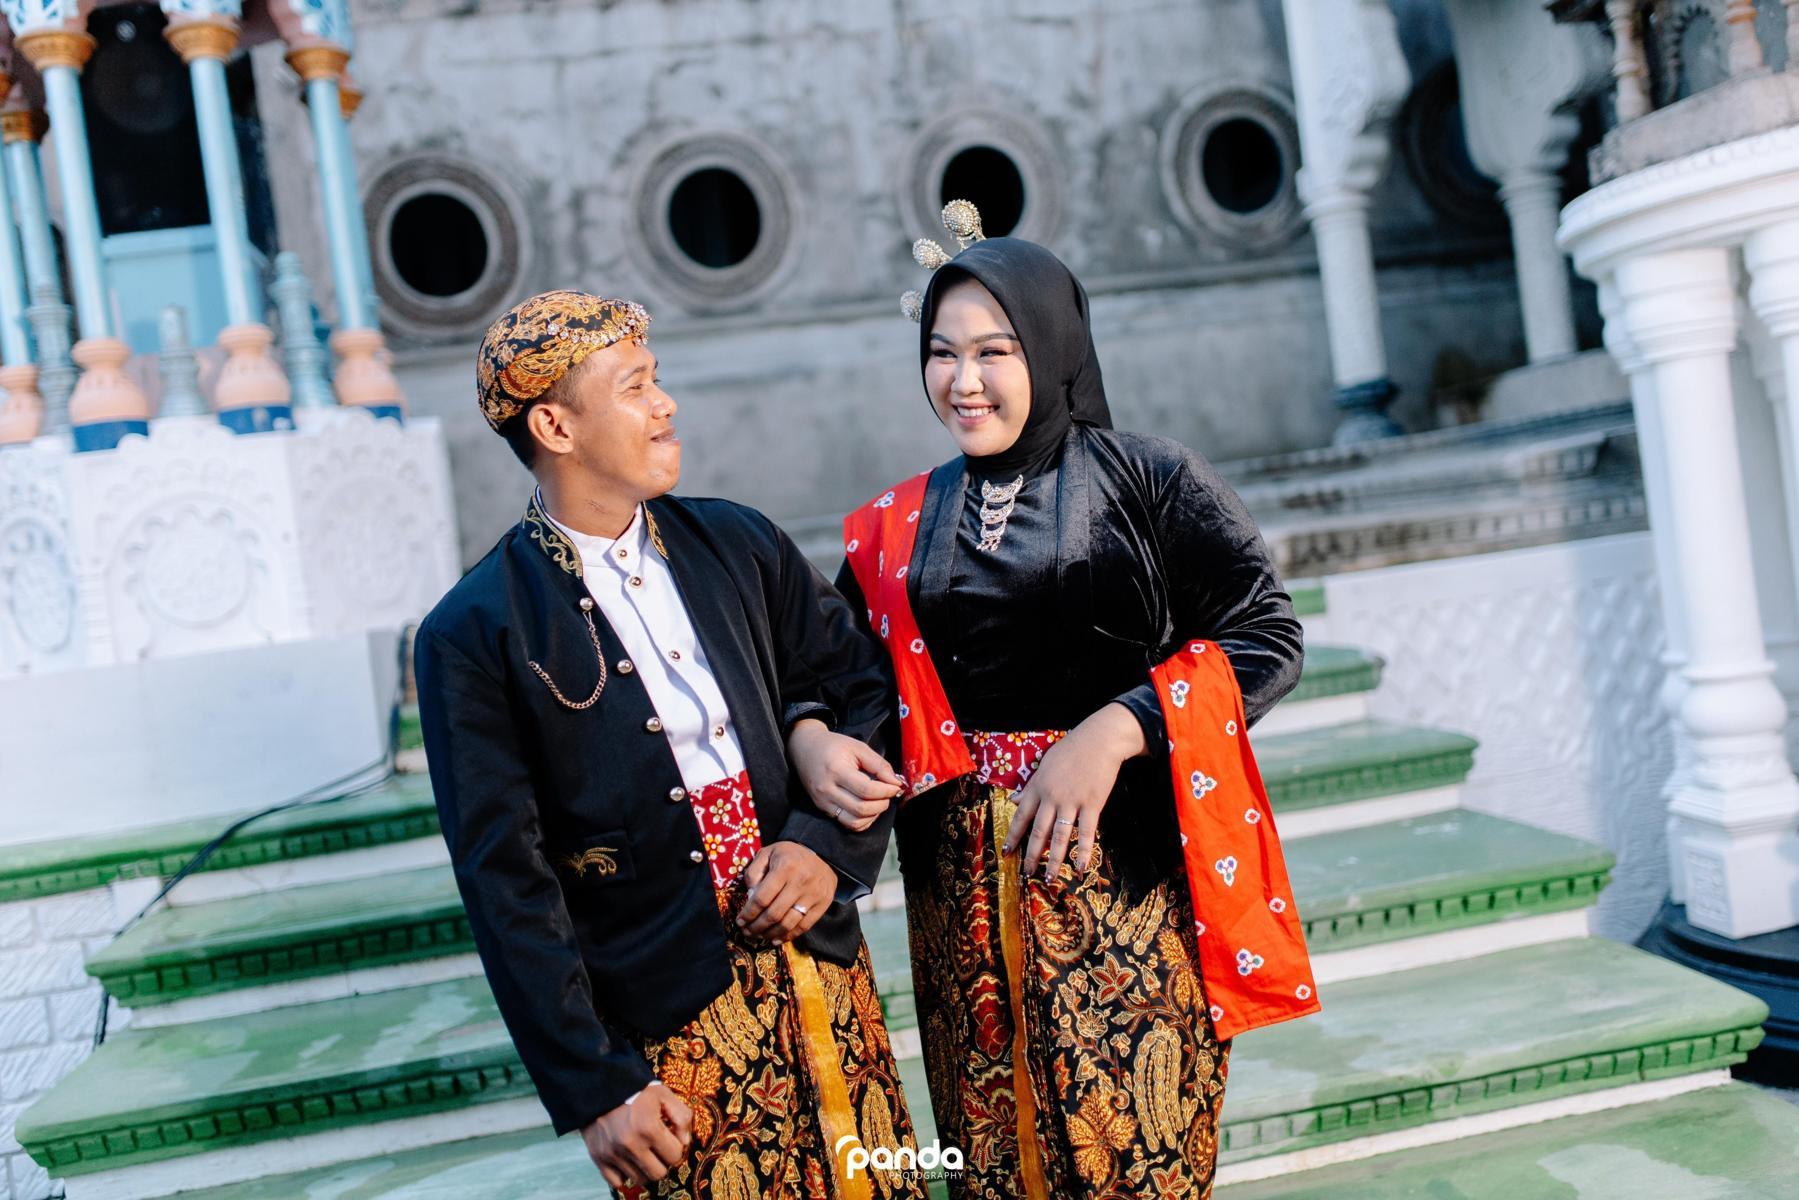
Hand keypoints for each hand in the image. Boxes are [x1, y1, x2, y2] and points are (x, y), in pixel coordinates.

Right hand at [580, 1081, 692, 1189]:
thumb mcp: (664, 1094)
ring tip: (642, 1151)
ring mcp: (613, 1153)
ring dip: (644, 1168)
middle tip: (657, 1148)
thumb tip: (685, 1142)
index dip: (675, 1147)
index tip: (669, 1138)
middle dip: (662, 1162)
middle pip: (658, 1173)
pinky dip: (624, 1174)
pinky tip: (627, 1159)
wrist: (601, 1086)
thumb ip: (682, 1116)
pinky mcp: (598, 1157)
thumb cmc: (636, 1089)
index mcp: (649, 1128)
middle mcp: (630, 1145)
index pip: (674, 1156)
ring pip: (639, 1179)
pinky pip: (617, 1182)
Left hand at [738, 841, 836, 941]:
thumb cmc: (789, 855)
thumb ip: (754, 872)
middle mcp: (801, 882)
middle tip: (747, 932)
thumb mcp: (767, 853)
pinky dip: (788, 936)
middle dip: (757, 927)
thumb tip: (750, 897)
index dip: (749, 913)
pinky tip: (776, 939)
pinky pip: (804, 926)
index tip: (740, 921)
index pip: (762, 897)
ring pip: (788, 923)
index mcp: (785, 867)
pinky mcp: (823, 904)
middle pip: (774, 914)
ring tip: (759, 936)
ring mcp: (814, 895)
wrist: (822, 855)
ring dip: (770, 934)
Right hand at [787, 718, 903, 831]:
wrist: (805, 749)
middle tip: (889, 794)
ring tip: (879, 801)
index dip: (886, 791)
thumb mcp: (858, 747)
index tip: (895, 786)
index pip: (866, 790)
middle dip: (882, 804)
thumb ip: (878, 764)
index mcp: (836, 770)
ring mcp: (823, 802)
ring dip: (873, 815)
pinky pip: (846, 824)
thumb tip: (895, 782)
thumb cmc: (833, 746)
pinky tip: (869, 809)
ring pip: (854, 822)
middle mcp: (827, 790)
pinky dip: (862, 821)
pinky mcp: (823, 809)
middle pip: (861, 809)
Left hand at [1002, 703, 1146, 879]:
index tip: (1006, 851)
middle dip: (1031, 855)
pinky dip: (1084, 852)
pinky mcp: (1092, 805)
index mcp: (1038, 787)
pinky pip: (1086, 833)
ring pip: (1060, 837)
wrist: (1099, 740)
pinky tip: (1081, 868)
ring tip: (1051, 878)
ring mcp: (1072, 802)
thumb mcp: (1044, 765)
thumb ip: (1030, 786)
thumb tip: (1014, 800)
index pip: (1021, 816)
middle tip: (1027, 874)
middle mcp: (1051, 797)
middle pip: (1038, 832)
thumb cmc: (1071, 750)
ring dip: (1054, 860)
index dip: (1013, 836)